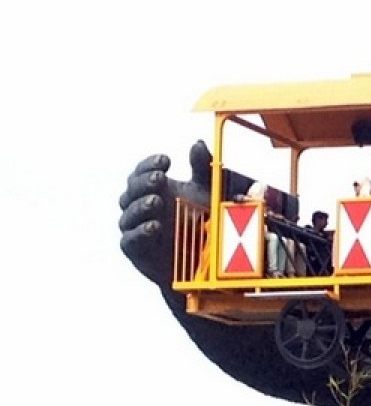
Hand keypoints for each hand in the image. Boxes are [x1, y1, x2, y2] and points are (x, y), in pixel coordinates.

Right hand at [118, 141, 251, 284]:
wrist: (204, 262)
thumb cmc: (204, 222)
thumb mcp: (208, 192)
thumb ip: (202, 168)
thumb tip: (197, 143)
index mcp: (156, 189)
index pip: (142, 171)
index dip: (149, 163)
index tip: (166, 160)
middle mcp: (142, 206)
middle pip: (131, 188)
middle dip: (143, 181)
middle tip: (160, 177)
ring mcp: (137, 228)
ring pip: (128, 213)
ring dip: (140, 205)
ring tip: (157, 201)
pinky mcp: (138, 251)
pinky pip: (130, 240)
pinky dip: (140, 232)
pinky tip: (154, 227)